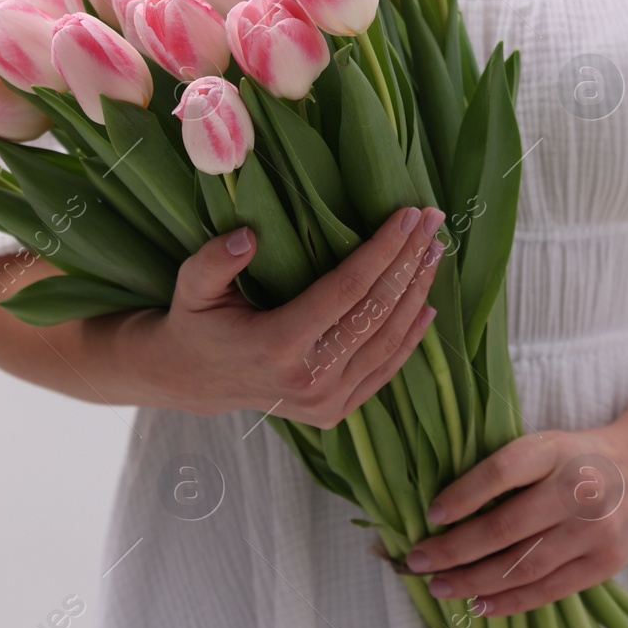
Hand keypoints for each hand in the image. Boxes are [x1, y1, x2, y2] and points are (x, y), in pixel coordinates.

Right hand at [138, 206, 445, 426]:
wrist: (194, 381)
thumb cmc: (197, 321)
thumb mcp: (192, 285)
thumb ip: (216, 260)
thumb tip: (248, 238)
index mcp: (277, 344)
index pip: (347, 289)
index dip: (383, 250)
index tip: (408, 216)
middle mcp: (308, 379)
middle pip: (375, 313)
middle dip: (410, 262)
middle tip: (432, 223)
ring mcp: (325, 401)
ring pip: (388, 342)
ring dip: (417, 293)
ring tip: (435, 253)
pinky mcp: (334, 412)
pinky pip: (384, 372)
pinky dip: (411, 337)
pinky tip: (426, 303)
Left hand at [403, 427, 627, 616]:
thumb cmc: (582, 459)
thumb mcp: (547, 446)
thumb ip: (507, 471)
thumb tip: (445, 513)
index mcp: (555, 450)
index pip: (501, 471)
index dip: (463, 495)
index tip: (431, 515)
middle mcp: (576, 490)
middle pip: (505, 526)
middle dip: (454, 549)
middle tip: (417, 561)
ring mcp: (593, 531)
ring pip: (522, 565)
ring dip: (474, 581)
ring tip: (440, 587)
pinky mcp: (604, 564)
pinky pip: (549, 589)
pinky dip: (511, 601)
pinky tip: (479, 605)